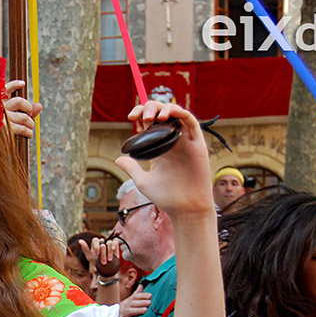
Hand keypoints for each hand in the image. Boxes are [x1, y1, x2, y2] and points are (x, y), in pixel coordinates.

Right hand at [4, 80, 42, 138]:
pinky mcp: (4, 129)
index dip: (14, 85)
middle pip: (19, 101)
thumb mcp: (13, 118)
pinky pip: (22, 128)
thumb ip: (27, 111)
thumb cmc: (0, 130)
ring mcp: (1, 118)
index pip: (5, 89)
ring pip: (24, 117)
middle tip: (29, 115)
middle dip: (29, 109)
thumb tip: (39, 105)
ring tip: (30, 127)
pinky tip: (29, 134)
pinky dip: (28, 132)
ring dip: (31, 123)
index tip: (23, 84)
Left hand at [79, 237, 121, 277]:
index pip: (95, 240)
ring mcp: (108, 243)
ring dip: (109, 252)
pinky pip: (115, 241)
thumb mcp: (89, 256)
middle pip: (102, 242)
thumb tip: (79, 240)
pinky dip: (114, 244)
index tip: (96, 254)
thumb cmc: (96, 262)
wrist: (105, 268)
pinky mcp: (115, 245)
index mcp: (95, 244)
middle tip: (102, 262)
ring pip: (109, 243)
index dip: (96, 246)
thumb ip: (85, 248)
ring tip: (109, 260)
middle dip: (102, 253)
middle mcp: (101, 242)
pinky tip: (113, 249)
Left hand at [115, 101, 213, 219]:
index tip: (130, 116)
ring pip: (177, 115)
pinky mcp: (197, 144)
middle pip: (162, 114)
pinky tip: (169, 114)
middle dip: (151, 108)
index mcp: (159, 147)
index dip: (141, 114)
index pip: (150, 122)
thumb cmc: (166, 197)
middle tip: (142, 116)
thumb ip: (132, 168)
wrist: (185, 209)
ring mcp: (185, 142)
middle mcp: (173, 141)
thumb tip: (117, 159)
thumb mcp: (143, 181)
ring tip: (154, 115)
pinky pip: (192, 122)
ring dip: (165, 108)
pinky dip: (181, 113)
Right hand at [119, 287, 151, 316]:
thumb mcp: (130, 299)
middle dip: (142, 302)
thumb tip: (142, 285)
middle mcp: (126, 305)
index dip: (143, 295)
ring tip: (145, 310)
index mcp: (129, 300)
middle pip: (134, 303)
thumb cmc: (125, 306)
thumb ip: (137, 293)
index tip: (150, 295)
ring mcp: (124, 313)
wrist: (112, 314)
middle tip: (149, 302)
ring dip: (137, 310)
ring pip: (130, 311)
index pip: (136, 296)